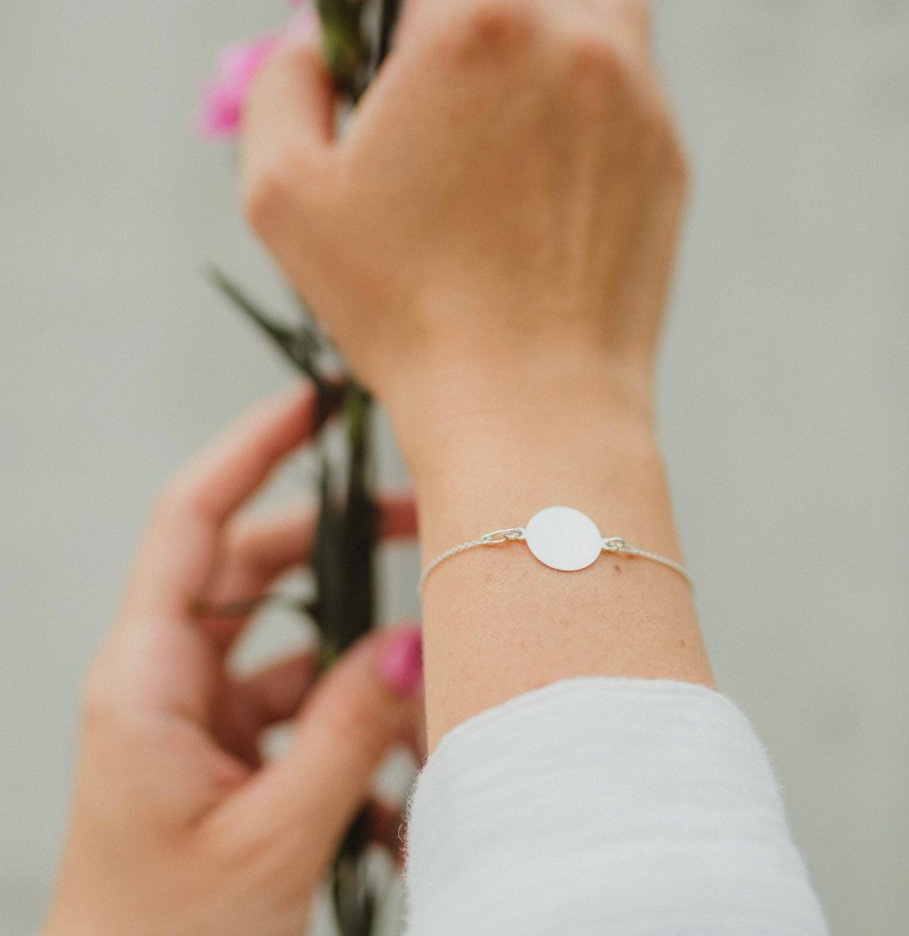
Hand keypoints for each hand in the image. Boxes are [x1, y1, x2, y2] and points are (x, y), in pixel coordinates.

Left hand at [44, 385, 424, 935]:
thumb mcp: (269, 839)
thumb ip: (347, 735)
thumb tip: (414, 642)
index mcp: (144, 678)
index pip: (193, 520)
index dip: (252, 449)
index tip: (314, 402)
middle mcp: (166, 680)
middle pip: (257, 567)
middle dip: (340, 542)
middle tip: (422, 520)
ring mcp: (199, 717)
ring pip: (292, 640)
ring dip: (360, 654)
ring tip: (430, 672)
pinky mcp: (229, 752)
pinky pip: (303, 705)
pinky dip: (355, 723)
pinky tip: (400, 775)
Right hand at [240, 0, 686, 463]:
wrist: (531, 407)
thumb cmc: (401, 310)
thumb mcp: (283, 194)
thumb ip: (282, 77)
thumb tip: (313, 33)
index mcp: (478, 22)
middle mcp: (576, 37)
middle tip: (428, 49)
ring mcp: (637, 95)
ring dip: (550, 0)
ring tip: (502, 79)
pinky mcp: (668, 154)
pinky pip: (634, 70)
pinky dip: (589, 76)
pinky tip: (546, 153)